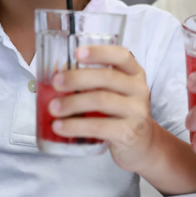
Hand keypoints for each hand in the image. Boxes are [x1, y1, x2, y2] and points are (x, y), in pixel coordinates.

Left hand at [49, 45, 158, 170]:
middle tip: (55, 82)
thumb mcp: (115, 92)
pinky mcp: (129, 132)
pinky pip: (99, 127)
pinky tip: (60, 127)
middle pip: (107, 78)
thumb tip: (56, 78)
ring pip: (101, 101)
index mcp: (134, 73)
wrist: (142, 143)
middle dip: (77, 78)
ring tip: (53, 108)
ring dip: (73, 103)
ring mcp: (136, 111)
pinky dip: (76, 126)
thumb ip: (95, 82)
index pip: (121, 56)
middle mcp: (139, 89)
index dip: (99, 52)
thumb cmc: (120, 112)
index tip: (76, 53)